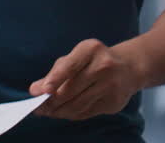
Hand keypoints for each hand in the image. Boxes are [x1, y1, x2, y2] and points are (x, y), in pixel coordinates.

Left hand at [29, 39, 148, 119]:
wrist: (129, 67)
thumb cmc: (94, 61)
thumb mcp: (77, 58)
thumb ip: (55, 72)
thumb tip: (35, 90)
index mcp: (91, 49)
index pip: (70, 65)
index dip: (55, 79)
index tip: (42, 91)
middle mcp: (104, 65)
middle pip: (70, 90)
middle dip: (51, 102)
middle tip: (39, 108)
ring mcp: (111, 85)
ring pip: (77, 105)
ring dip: (59, 111)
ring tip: (50, 112)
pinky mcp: (114, 101)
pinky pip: (86, 112)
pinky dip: (72, 114)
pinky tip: (66, 111)